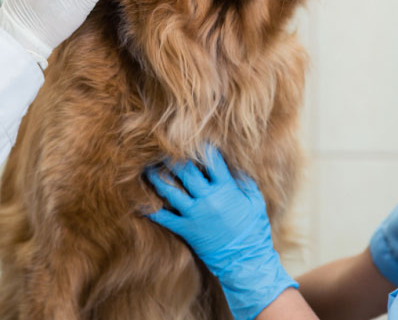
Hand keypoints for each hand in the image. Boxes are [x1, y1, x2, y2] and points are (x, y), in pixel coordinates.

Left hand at [146, 147, 296, 319]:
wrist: (245, 258)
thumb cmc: (253, 228)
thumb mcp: (255, 201)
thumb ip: (245, 182)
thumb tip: (236, 167)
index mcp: (226, 188)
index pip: (212, 161)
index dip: (202, 148)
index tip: (193, 139)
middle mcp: (208, 198)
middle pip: (186, 172)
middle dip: (174, 159)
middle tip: (162, 148)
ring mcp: (195, 214)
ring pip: (170, 192)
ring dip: (158, 179)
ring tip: (148, 169)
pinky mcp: (187, 230)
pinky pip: (165, 219)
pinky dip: (152, 211)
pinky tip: (142, 203)